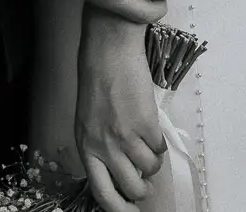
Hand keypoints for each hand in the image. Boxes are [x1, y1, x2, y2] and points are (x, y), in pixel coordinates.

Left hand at [77, 9, 165, 211]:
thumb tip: (120, 171)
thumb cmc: (98, 79)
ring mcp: (125, 136)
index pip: (102, 193)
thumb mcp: (89, 119)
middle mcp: (104, 146)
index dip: (119, 209)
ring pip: (149, 170)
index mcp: (86, 146)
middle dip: (143, 187)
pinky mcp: (145, 124)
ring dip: (152, 160)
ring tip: (146, 142)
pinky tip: (150, 125)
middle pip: (131, 188)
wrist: (109, 50)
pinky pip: (159, 148)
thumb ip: (100, 146)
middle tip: (145, 178)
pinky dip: (159, 142)